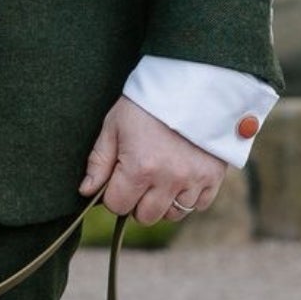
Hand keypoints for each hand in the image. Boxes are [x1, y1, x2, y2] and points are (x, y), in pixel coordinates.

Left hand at [80, 95, 227, 225]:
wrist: (190, 83)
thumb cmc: (146, 104)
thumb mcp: (114, 125)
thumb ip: (99, 161)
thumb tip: (87, 191)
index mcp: (140, 168)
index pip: (117, 205)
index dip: (113, 193)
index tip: (118, 176)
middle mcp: (168, 180)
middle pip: (145, 216)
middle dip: (137, 201)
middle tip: (139, 176)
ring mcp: (194, 180)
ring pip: (173, 214)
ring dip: (164, 201)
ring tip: (162, 175)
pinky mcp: (213, 176)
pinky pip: (199, 204)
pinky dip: (189, 196)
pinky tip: (181, 175)